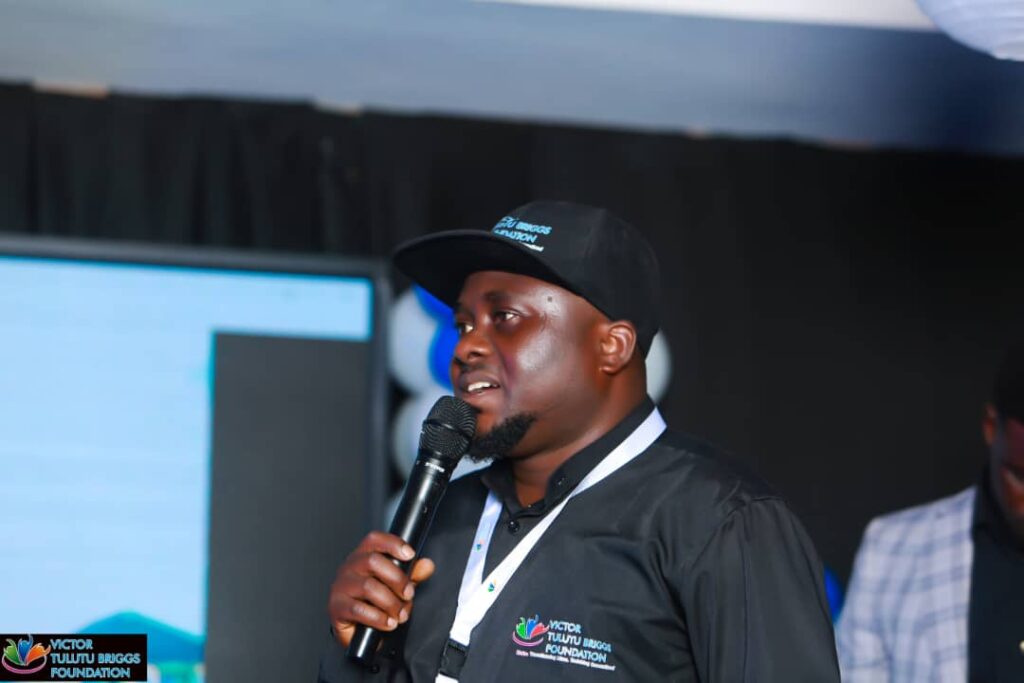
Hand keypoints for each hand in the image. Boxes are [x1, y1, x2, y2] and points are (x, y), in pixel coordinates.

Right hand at [328, 531, 436, 646]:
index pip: (374, 540)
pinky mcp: (336, 607)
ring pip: (368, 587)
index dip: (393, 544)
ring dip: (391, 603)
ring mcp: (340, 587)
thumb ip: (412, 574)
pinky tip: (388, 623)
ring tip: (400, 614)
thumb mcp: (398, 586)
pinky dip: (379, 618)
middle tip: (409, 594)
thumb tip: (427, 565)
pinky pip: (359, 610)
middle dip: (397, 579)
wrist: (359, 632)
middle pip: (373, 562)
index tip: (410, 555)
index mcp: (363, 556)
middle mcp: (348, 567)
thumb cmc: (376, 603)